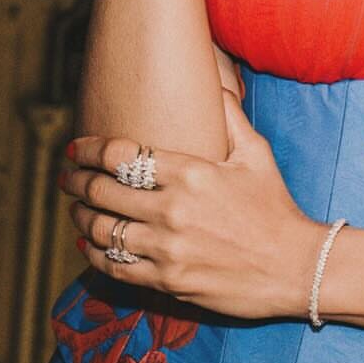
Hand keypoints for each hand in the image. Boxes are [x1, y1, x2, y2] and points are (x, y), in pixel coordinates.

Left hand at [61, 88, 328, 321]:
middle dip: (75, 181)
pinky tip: (88, 243)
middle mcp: (172, 209)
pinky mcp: (167, 280)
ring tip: (75, 208)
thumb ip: (230, 116)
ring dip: (80, 216)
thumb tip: (215, 82)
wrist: (297, 267)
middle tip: (66, 176)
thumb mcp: (257, 154)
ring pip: (102, 229)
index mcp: (190, 172)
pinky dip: (94, 253)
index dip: (88, 149)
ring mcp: (167, 248)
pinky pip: (115, 266)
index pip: (120, 155)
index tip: (75, 148)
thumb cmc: (276, 208)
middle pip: (101, 190)